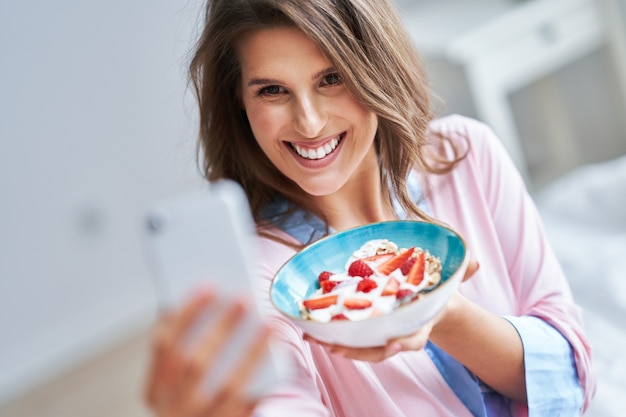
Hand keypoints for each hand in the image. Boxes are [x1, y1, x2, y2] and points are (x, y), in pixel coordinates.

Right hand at [144, 290, 269, 416]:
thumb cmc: (188, 402)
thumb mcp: (172, 385)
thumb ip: (180, 353)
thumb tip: (211, 304)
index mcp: (156, 389)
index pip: (164, 345)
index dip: (185, 313)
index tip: (209, 284)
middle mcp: (174, 407)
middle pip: (195, 362)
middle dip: (220, 328)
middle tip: (244, 298)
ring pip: (228, 384)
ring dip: (250, 350)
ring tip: (269, 323)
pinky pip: (250, 402)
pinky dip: (264, 378)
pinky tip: (277, 354)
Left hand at [303, 259, 479, 361]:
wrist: (424, 297)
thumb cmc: (434, 289)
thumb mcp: (449, 279)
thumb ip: (461, 270)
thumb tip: (475, 262)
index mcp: (418, 325)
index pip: (414, 339)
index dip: (405, 343)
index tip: (395, 344)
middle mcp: (396, 333)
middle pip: (377, 349)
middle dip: (357, 351)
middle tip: (336, 348)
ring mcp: (378, 332)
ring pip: (357, 345)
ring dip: (335, 343)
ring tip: (313, 338)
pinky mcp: (364, 325)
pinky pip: (346, 334)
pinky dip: (329, 333)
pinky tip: (310, 328)